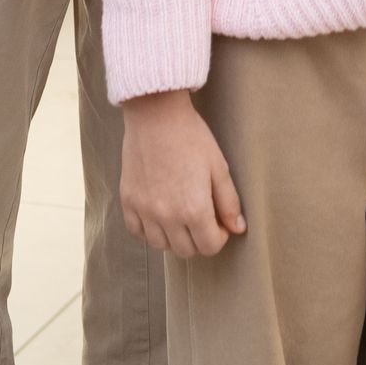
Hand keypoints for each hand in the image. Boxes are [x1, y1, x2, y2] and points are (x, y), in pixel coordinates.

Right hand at [120, 91, 245, 257]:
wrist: (156, 114)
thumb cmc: (191, 136)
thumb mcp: (218, 166)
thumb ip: (229, 201)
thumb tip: (237, 228)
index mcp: (194, 209)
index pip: (209, 247)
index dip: (219, 237)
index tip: (218, 222)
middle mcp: (168, 217)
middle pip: (186, 251)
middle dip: (198, 238)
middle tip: (201, 217)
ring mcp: (145, 210)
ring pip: (161, 245)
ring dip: (174, 237)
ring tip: (180, 214)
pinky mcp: (128, 201)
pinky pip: (137, 231)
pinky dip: (148, 229)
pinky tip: (157, 212)